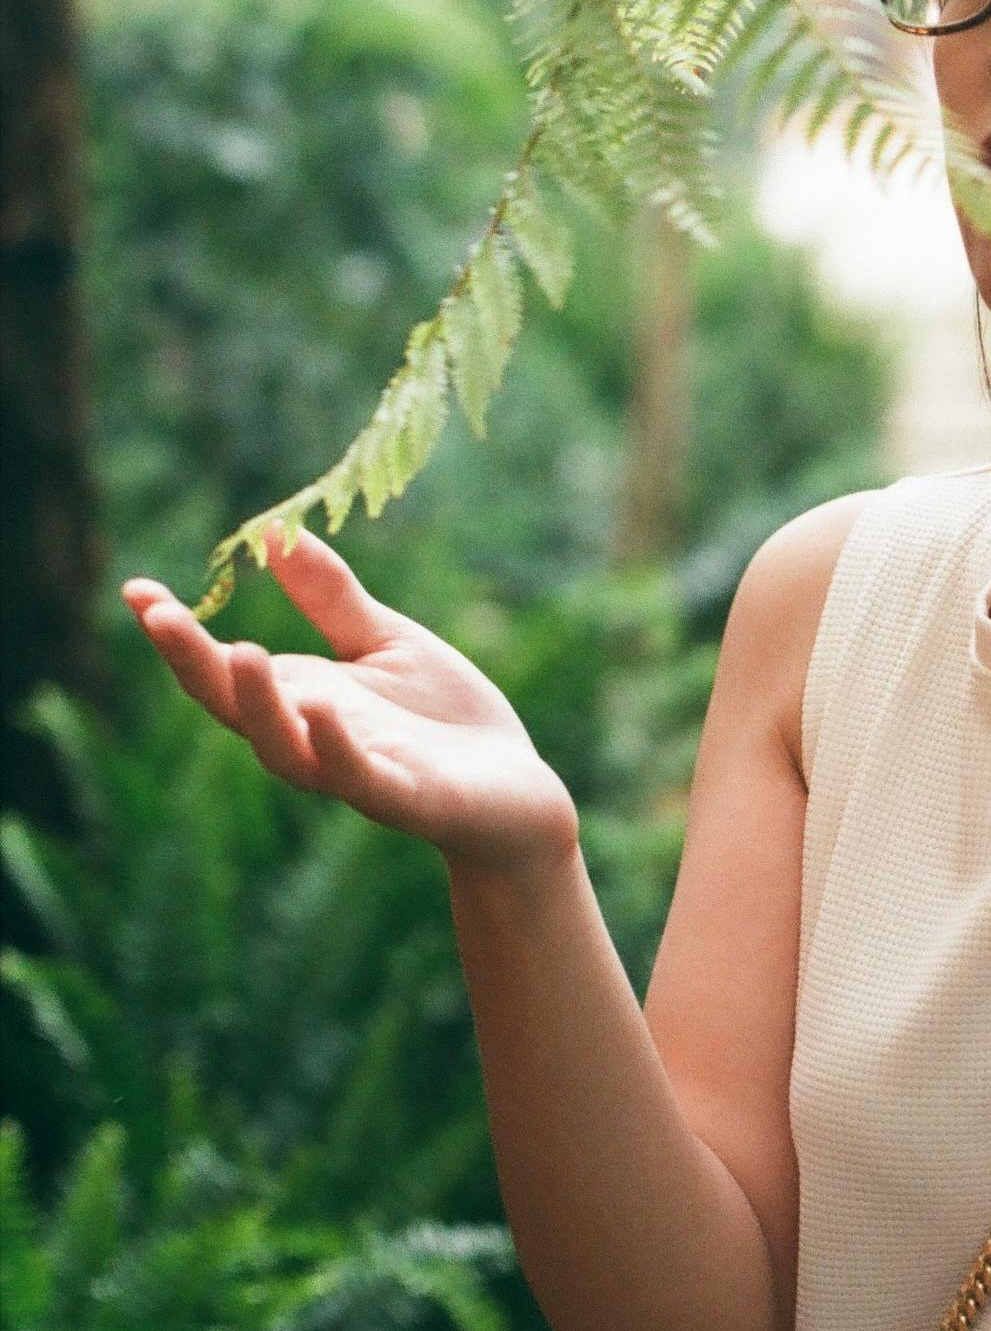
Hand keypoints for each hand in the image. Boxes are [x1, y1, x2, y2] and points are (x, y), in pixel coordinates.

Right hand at [122, 529, 580, 877]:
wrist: (516, 793)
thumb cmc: (443, 718)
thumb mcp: (383, 641)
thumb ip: (329, 598)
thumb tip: (274, 532)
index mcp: (302, 699)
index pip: (224, 668)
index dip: (179, 636)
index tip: (135, 590)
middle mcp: (313, 738)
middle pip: (238, 709)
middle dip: (194, 665)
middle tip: (158, 615)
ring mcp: (356, 772)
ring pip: (288, 751)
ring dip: (260, 706)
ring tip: (239, 650)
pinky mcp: (406, 799)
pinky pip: (362, 779)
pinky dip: (337, 750)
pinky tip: (323, 710)